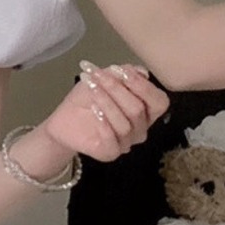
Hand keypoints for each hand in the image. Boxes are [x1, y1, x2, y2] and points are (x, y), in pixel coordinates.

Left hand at [41, 62, 168, 163]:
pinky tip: (93, 108)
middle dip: (117, 89)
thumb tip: (141, 72)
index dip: (143, 86)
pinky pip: (112, 139)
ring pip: (124, 124)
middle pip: (138, 110)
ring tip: (92, 87)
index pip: (159, 102)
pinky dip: (103, 122)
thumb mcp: (103, 78)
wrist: (64, 119)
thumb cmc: (87, 99)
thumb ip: (122, 74)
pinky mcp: (110, 152)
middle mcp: (140, 128)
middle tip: (98, 75)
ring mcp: (126, 142)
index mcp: (146, 110)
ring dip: (107, 101)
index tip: (122, 71)